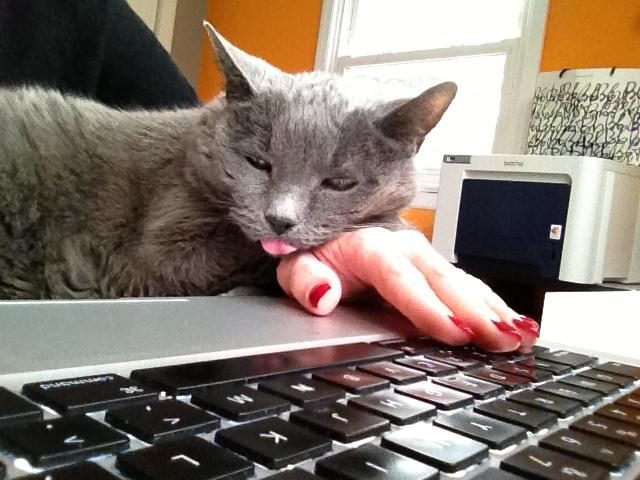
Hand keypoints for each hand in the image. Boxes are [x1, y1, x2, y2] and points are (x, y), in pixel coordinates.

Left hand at [276, 227, 538, 351]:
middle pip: (443, 281)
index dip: (428, 307)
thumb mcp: (296, 264)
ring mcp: (423, 256)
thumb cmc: (315, 253)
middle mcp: (404, 247)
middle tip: (501, 340)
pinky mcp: (433, 267)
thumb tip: (323, 296)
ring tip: (519, 335)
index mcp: (370, 247)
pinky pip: (466, 284)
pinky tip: (514, 321)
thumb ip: (304, 280)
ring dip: (492, 309)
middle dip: (475, 312)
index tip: (454, 333)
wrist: (329, 235)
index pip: (402, 279)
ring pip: (462, 283)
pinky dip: (491, 303)